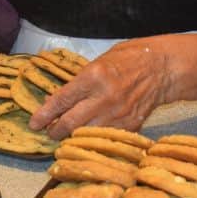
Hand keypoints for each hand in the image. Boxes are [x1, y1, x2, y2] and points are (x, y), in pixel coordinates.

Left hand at [29, 38, 175, 138]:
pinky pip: (105, 137)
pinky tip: (88, 136)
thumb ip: (79, 82)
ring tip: (65, 136)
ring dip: (72, 137)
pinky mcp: (130, 125)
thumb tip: (57, 101)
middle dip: (55, 130)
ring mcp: (118, 114)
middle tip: (49, 132)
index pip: (61, 101)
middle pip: (70, 123)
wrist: (162, 68)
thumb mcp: (98, 62)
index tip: (34, 123)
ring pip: (86, 134)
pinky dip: (94, 138)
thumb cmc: (128, 59)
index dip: (44, 114)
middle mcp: (104, 98)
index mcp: (93, 77)